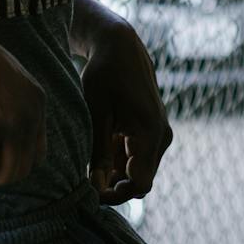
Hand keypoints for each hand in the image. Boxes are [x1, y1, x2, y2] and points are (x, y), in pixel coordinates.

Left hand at [79, 17, 170, 204]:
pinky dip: (117, 161)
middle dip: (113, 187)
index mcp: (150, 133)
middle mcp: (161, 137)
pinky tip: (97, 150)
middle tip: (83, 184)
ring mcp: (158, 135)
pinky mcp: (151, 132)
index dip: (115, 195)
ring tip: (87, 163)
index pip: (139, 183)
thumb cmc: (105, 76)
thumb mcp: (96, 113)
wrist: (120, 48)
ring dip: (114, 174)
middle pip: (140, 181)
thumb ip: (98, 152)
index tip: (89, 193)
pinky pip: (136, 157)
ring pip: (137, 171)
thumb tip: (96, 188)